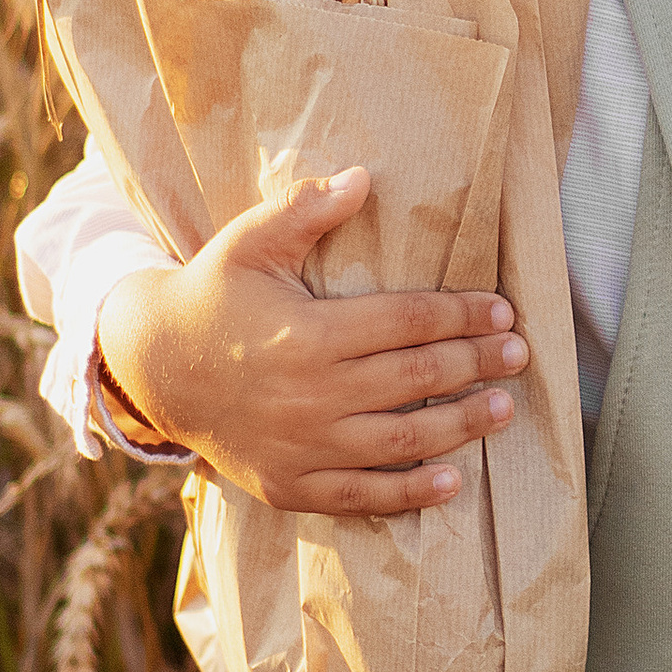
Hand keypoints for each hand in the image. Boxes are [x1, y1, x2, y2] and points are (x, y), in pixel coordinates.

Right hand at [95, 162, 529, 514]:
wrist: (152, 369)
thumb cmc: (211, 296)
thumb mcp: (248, 243)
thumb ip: (304, 209)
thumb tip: (363, 176)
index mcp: (308, 333)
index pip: (408, 322)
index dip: (461, 315)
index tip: (501, 310)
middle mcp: (312, 394)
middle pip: (415, 379)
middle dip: (475, 364)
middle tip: (519, 354)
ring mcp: (302, 446)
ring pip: (401, 440)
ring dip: (460, 425)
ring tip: (503, 409)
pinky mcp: (291, 484)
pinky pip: (361, 495)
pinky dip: (408, 493)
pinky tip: (451, 481)